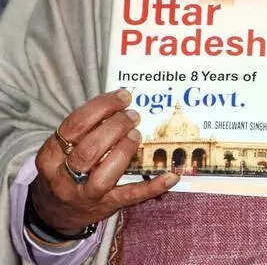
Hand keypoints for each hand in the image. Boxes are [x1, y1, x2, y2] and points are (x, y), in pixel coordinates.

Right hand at [31, 89, 178, 234]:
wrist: (54, 213)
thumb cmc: (62, 169)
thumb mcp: (60, 148)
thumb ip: (83, 128)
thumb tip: (118, 103)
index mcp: (51, 155)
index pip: (76, 125)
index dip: (102, 106)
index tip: (122, 96)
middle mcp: (64, 177)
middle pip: (91, 148)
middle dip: (116, 126)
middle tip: (132, 115)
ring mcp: (85, 194)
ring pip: (106, 173)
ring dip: (126, 149)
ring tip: (136, 134)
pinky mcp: (106, 206)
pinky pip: (131, 196)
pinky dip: (153, 186)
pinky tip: (171, 175)